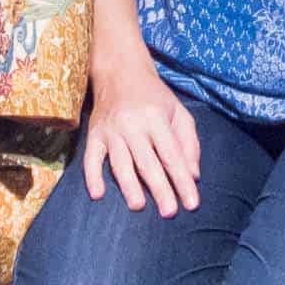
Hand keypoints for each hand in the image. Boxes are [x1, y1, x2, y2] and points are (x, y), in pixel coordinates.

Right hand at [81, 56, 199, 215]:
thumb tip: (193, 175)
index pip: (172, 156)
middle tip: (169, 212)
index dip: (182, 181)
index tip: (192, 204)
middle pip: (148, 163)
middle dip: (160, 189)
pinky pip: (91, 158)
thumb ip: (189, 143)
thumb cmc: (155, 97)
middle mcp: (133, 125)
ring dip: (129, 186)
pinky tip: (97, 194)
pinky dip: (92, 176)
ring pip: (121, 163)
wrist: (120, 72)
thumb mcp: (179, 112)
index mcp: (156, 118)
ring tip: (138, 206)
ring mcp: (111, 130)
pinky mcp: (94, 134)